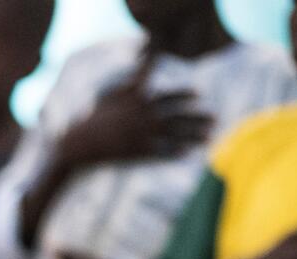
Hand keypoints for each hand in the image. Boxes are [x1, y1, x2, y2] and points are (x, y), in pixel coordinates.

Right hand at [61, 48, 212, 165]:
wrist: (81, 143)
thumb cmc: (94, 118)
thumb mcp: (111, 94)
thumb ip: (131, 82)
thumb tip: (144, 65)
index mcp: (138, 101)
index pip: (167, 96)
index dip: (184, 95)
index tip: (199, 95)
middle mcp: (143, 117)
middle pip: (177, 116)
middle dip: (197, 118)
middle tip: (214, 119)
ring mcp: (141, 135)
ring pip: (174, 135)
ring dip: (193, 136)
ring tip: (208, 138)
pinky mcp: (137, 153)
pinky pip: (161, 153)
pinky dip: (174, 153)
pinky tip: (187, 154)